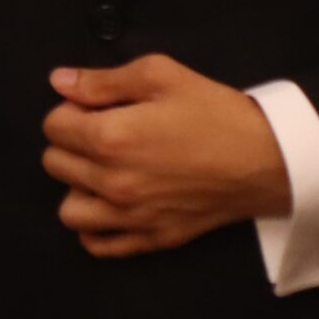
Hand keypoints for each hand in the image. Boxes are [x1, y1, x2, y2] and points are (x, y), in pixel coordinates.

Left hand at [40, 54, 290, 257]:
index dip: (71, 110)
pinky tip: (111, 204)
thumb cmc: (213, 112)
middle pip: (55, 164)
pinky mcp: (153, 239)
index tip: (98, 107)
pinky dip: (95, 226)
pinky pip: (98, 244)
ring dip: (78, 186)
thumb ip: (102, 80)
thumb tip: (59, 81)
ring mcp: (132, 217)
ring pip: (69, 210)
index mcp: (111, 139)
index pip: (53, 126)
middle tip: (104, 131)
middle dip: (71, 142)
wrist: (265, 159)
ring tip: (104, 169)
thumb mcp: (160, 75)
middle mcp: (113, 183)